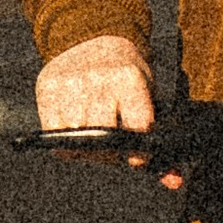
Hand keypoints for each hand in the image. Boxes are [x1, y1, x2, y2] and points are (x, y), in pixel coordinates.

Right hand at [35, 34, 183, 189]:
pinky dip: (63, 138)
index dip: (138, 150)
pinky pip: (52, 130)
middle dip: (108, 151)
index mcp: (130, 79)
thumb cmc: (126, 78)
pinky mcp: (47, 85)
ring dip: (84, 146)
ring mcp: (70, 81)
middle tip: (112, 146)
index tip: (136, 155)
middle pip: (103, 137)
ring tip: (94, 134)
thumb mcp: (148, 99)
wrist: (94, 38)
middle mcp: (99, 78)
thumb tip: (175, 183)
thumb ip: (162, 147)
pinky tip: (75, 127)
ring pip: (75, 137)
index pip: (138, 128)